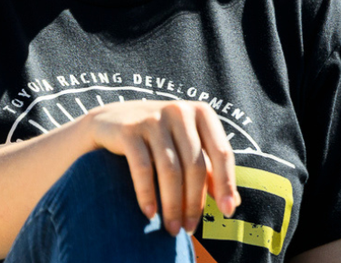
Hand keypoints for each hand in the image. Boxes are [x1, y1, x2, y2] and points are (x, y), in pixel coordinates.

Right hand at [80, 99, 240, 235]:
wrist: (108, 122)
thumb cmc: (156, 140)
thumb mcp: (185, 149)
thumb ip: (209, 171)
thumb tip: (232, 203)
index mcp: (200, 113)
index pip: (222, 152)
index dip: (226, 184)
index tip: (226, 213)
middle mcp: (178, 111)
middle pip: (195, 166)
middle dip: (193, 203)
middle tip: (188, 229)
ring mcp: (152, 118)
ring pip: (170, 170)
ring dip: (172, 205)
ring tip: (172, 228)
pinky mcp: (128, 130)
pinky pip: (143, 168)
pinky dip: (147, 194)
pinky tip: (149, 213)